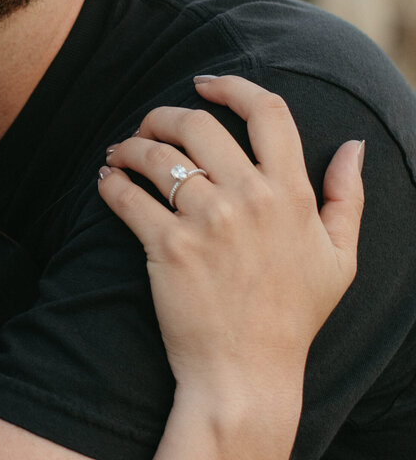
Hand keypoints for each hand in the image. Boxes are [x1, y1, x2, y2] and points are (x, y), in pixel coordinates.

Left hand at [97, 75, 363, 459]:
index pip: (268, 113)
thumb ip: (347, 197)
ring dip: (130, 146)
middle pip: (198, 123)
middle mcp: (251, 199)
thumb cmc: (292, 318)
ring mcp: (208, 222)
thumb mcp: (340, 259)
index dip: (232, 86)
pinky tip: (107, 183)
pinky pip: (127, 195)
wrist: (246, 376)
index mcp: (293, 194)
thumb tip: (354, 145)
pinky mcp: (167, 247)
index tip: (204, 84)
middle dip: (164, 115)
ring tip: (119, 155)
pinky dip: (110, 182)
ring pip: (156, 155)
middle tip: (148, 126)